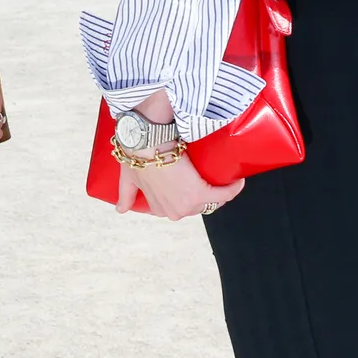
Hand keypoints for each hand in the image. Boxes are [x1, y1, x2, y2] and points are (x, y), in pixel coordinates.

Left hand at [117, 151, 244, 219]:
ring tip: (222, 174)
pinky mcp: (198, 195)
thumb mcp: (128, 179)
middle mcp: (172, 212)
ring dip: (220, 190)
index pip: (182, 207)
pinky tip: (238, 180)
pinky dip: (233, 187)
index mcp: (159, 209)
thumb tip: (120, 210)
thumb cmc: (136, 157)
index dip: (191, 194)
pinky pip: (224, 194)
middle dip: (206, 192)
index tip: (196, 181)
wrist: (145, 145)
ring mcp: (185, 206)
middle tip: (208, 174)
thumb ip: (125, 195)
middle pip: (199, 206)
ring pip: (212, 201)